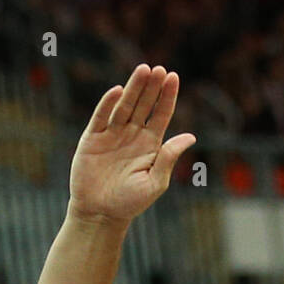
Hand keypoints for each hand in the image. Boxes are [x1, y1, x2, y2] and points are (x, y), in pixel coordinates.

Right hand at [67, 64, 196, 225]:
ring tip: (143, 70)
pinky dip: (108, 104)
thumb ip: (169, 158)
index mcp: (150, 144)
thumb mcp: (154, 183)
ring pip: (125, 106)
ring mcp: (112, 135)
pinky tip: (117, 91)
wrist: (99, 214)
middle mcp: (132, 135)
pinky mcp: (92, 139)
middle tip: (158, 69)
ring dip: (133, 88)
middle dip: (151, 87)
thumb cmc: (129, 203)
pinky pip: (101, 117)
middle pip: (144, 105)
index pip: (161, 114)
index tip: (172, 77)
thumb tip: (191, 136)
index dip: (167, 96)